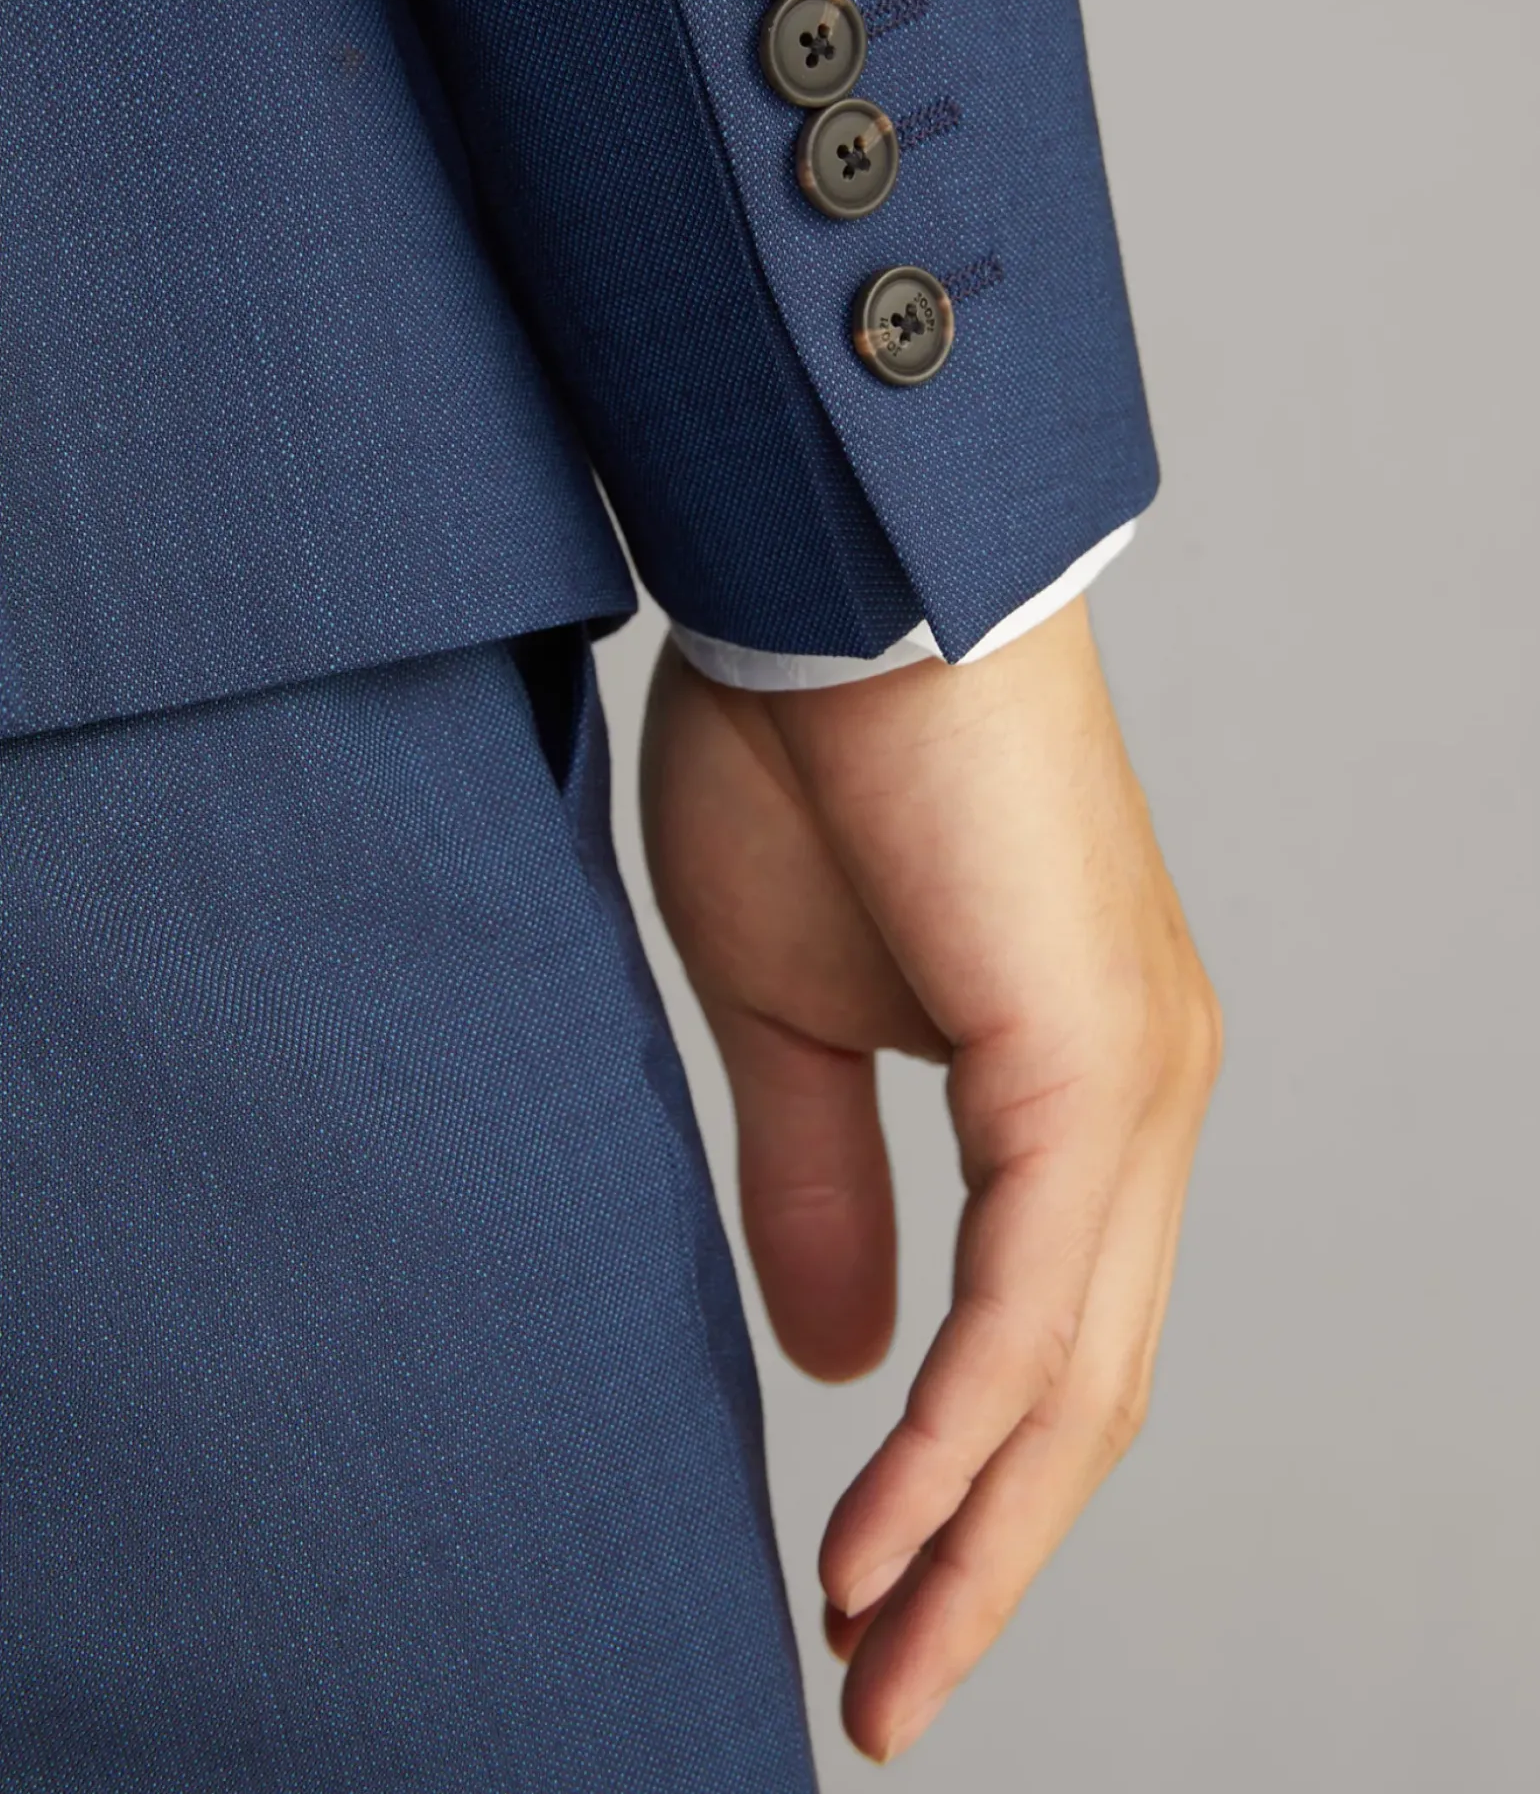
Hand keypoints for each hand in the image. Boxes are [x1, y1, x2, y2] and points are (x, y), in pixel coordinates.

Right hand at [640, 597, 1220, 1763]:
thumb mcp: (784, 1015)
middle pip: (1087, 1394)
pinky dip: (952, 1438)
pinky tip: (882, 1534)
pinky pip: (1031, 1303)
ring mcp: (1136, 1081)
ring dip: (973, 1533)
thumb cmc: (811, 766)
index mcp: (1084, 1085)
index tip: (870, 1603)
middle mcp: (1146, 1097)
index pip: (1052, 1340)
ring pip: (1076, 1375)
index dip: (968, 1490)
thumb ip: (819, 1187)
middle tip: (884, 1685)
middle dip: (983, 1558)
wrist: (846, 591)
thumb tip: (837, 1363)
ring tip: (879, 1659)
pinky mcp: (1092, 1061)